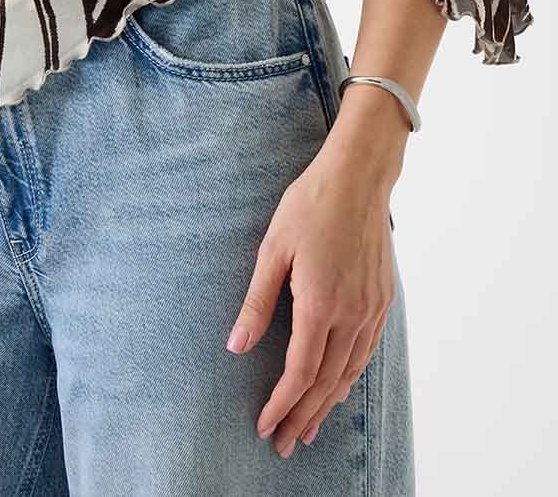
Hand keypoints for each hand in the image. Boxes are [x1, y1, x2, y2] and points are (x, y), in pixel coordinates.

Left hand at [225, 90, 406, 458]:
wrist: (358, 177)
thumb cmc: (310, 205)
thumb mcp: (273, 250)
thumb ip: (257, 302)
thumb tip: (236, 347)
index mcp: (319, 303)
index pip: (299, 372)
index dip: (281, 404)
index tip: (265, 427)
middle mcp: (351, 313)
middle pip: (326, 381)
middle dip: (303, 415)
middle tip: (286, 444)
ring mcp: (371, 306)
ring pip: (350, 370)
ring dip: (328, 402)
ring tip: (310, 425)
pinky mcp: (383, 297)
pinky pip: (367, 349)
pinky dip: (351, 375)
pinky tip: (341, 384)